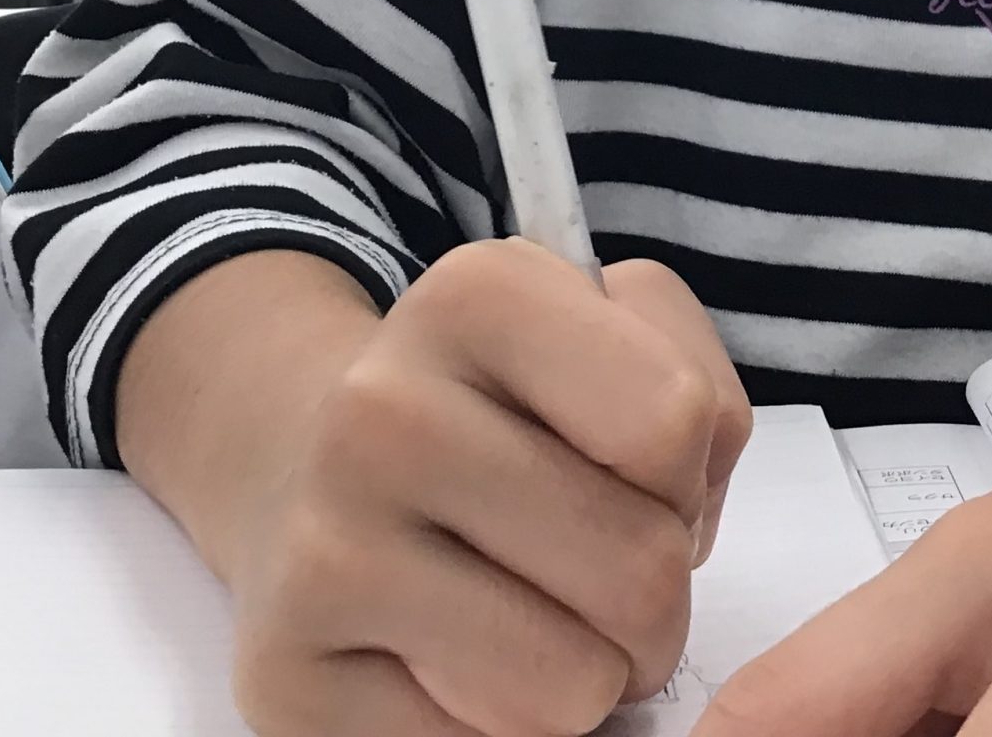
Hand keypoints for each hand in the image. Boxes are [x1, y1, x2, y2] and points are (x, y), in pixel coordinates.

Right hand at [226, 245, 752, 736]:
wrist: (308, 473)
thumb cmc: (507, 420)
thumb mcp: (617, 343)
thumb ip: (701, 398)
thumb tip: (680, 531)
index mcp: (475, 297)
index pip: (675, 420)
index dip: (685, 473)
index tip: (629, 468)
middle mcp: (379, 409)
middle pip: (641, 568)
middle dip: (654, 596)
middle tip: (593, 569)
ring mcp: (323, 546)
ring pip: (574, 683)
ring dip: (589, 675)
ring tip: (536, 618)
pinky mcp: (289, 676)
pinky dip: (502, 729)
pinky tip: (455, 661)